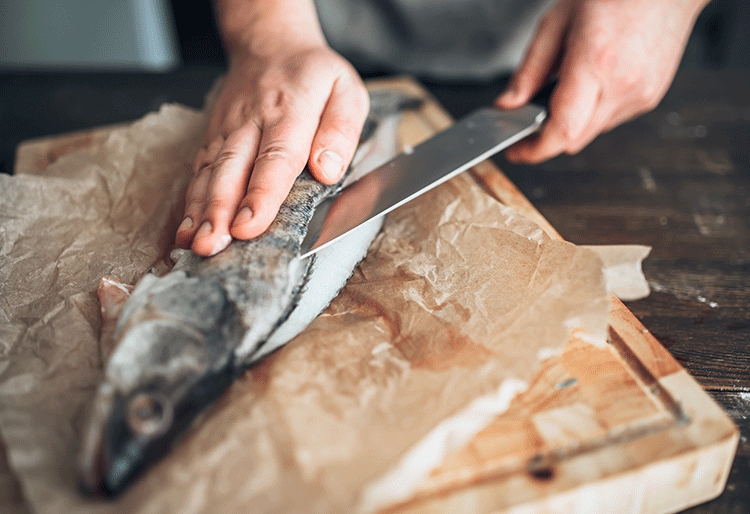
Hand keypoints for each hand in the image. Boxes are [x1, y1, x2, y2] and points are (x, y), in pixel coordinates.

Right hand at [176, 34, 367, 255]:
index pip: (275, 157)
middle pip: (232, 169)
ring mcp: (227, 130)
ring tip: (196, 245)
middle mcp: (251, 121)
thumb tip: (327, 170)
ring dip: (200, 211)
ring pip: (210, 172)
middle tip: (212, 245)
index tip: (250, 224)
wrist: (270, 44)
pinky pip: (198, 171)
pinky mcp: (214, 138)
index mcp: (290, 110)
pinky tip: (185, 231)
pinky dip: (189, 202)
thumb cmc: (314, 75)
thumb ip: (340, 130)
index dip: (261, 194)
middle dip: (219, 210)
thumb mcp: (345, 90)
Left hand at [496, 0, 708, 163]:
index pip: (562, 129)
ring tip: (565, 90)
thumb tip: (508, 104)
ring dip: (571, 123)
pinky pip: (611, 119)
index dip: (535, 149)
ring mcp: (641, 95)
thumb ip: (529, 71)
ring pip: (591, 132)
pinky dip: (593, 112)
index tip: (516, 151)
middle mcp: (622, 85)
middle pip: (574, 139)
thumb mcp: (556, 23)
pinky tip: (592, 84)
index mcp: (595, 63)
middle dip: (546, 138)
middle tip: (526, 126)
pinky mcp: (651, 97)